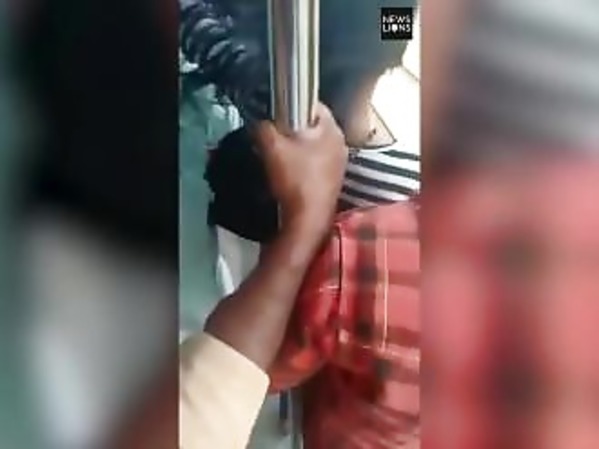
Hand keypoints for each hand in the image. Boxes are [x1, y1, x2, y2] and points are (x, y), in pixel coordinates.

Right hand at [254, 103, 347, 234]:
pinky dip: (301, 165)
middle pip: (311, 125)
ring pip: (312, 145)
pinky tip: (289, 174)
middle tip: (275, 135)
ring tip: (280, 157)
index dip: (291, 102)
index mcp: (332, 128)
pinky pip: (314, 163)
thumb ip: (263, 127)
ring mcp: (338, 163)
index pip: (312, 102)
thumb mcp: (271, 146)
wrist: (306, 220)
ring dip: (296, 148)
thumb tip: (260, 124)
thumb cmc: (295, 180)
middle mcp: (340, 143)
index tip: (276, 111)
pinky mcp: (332, 180)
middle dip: (292, 128)